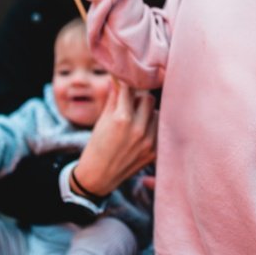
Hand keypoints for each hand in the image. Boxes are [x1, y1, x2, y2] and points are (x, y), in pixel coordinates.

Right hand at [70, 81, 156, 196]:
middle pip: (148, 99)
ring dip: (147, 114)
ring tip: (135, 123)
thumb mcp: (102, 120)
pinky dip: (152, 128)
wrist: (99, 176)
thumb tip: (118, 77)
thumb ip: (114, 98)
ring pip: (156, 113)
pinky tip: (141, 134)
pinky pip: (158, 129)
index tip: (126, 82)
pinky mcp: (154, 151)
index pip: (131, 89)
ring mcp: (149, 142)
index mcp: (122, 119)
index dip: (127, 84)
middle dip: (139, 100)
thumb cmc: (97, 146)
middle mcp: (138, 129)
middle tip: (130, 106)